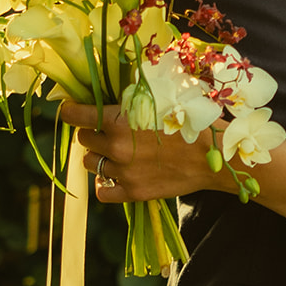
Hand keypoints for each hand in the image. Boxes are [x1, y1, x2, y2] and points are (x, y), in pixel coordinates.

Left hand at [59, 102, 222, 203]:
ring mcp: (123, 172)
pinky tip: (118, 175)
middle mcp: (116, 147)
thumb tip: (110, 92)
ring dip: (99, 157)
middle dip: (92, 133)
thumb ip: (131, 97)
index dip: (71, 110)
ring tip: (118, 153)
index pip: (75, 115)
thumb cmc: (191, 119)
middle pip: (83, 139)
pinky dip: (106, 183)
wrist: (215, 155)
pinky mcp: (133, 192)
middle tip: (109, 131)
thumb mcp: (160, 98)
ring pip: (90, 164)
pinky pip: (102, 191)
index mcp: (119, 120)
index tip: (72, 110)